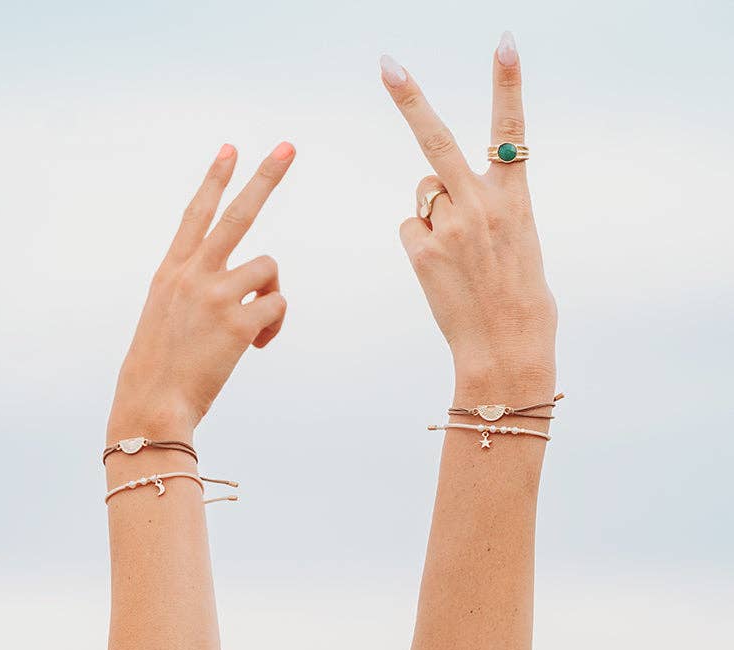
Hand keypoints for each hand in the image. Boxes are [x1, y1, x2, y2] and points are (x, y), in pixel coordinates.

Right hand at [108, 142, 294, 441]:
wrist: (151, 405)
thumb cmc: (160, 371)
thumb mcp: (166, 319)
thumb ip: (196, 293)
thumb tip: (247, 289)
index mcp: (171, 272)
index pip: (196, 214)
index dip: (214, 180)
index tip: (229, 148)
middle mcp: (192, 274)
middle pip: (237, 214)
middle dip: (265, 178)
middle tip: (287, 146)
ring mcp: (215, 293)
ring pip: (269, 268)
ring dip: (270, 297)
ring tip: (252, 330)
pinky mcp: (238, 319)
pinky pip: (278, 305)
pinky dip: (274, 326)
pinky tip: (254, 346)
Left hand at [381, 35, 555, 391]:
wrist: (508, 348)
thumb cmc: (521, 300)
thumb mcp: (521, 243)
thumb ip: (491, 208)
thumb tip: (445, 199)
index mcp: (516, 198)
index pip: (511, 131)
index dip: (507, 84)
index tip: (503, 43)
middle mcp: (482, 204)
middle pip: (436, 140)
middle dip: (410, 100)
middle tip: (387, 64)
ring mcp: (450, 227)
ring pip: (424, 194)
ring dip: (434, 212)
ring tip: (459, 255)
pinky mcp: (423, 251)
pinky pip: (411, 229)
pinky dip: (421, 243)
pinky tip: (441, 270)